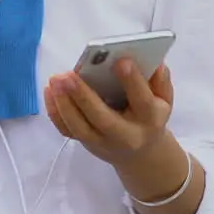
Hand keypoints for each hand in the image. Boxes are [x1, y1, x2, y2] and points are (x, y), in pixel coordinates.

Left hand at [43, 59, 173, 165]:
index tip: (120, 60)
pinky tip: (49, 90)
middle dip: (84, 96)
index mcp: (149, 120)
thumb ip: (161, 81)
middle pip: (103, 119)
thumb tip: (155, 62)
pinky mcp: (85, 143)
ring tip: (56, 79)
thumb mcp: (163, 100)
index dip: (132, 81)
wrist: (139, 153)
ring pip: (80, 128)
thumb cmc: (148, 116)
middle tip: (69, 74)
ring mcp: (102, 143)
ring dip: (65, 103)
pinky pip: (66, 130)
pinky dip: (55, 111)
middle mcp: (125, 135)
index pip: (142, 101)